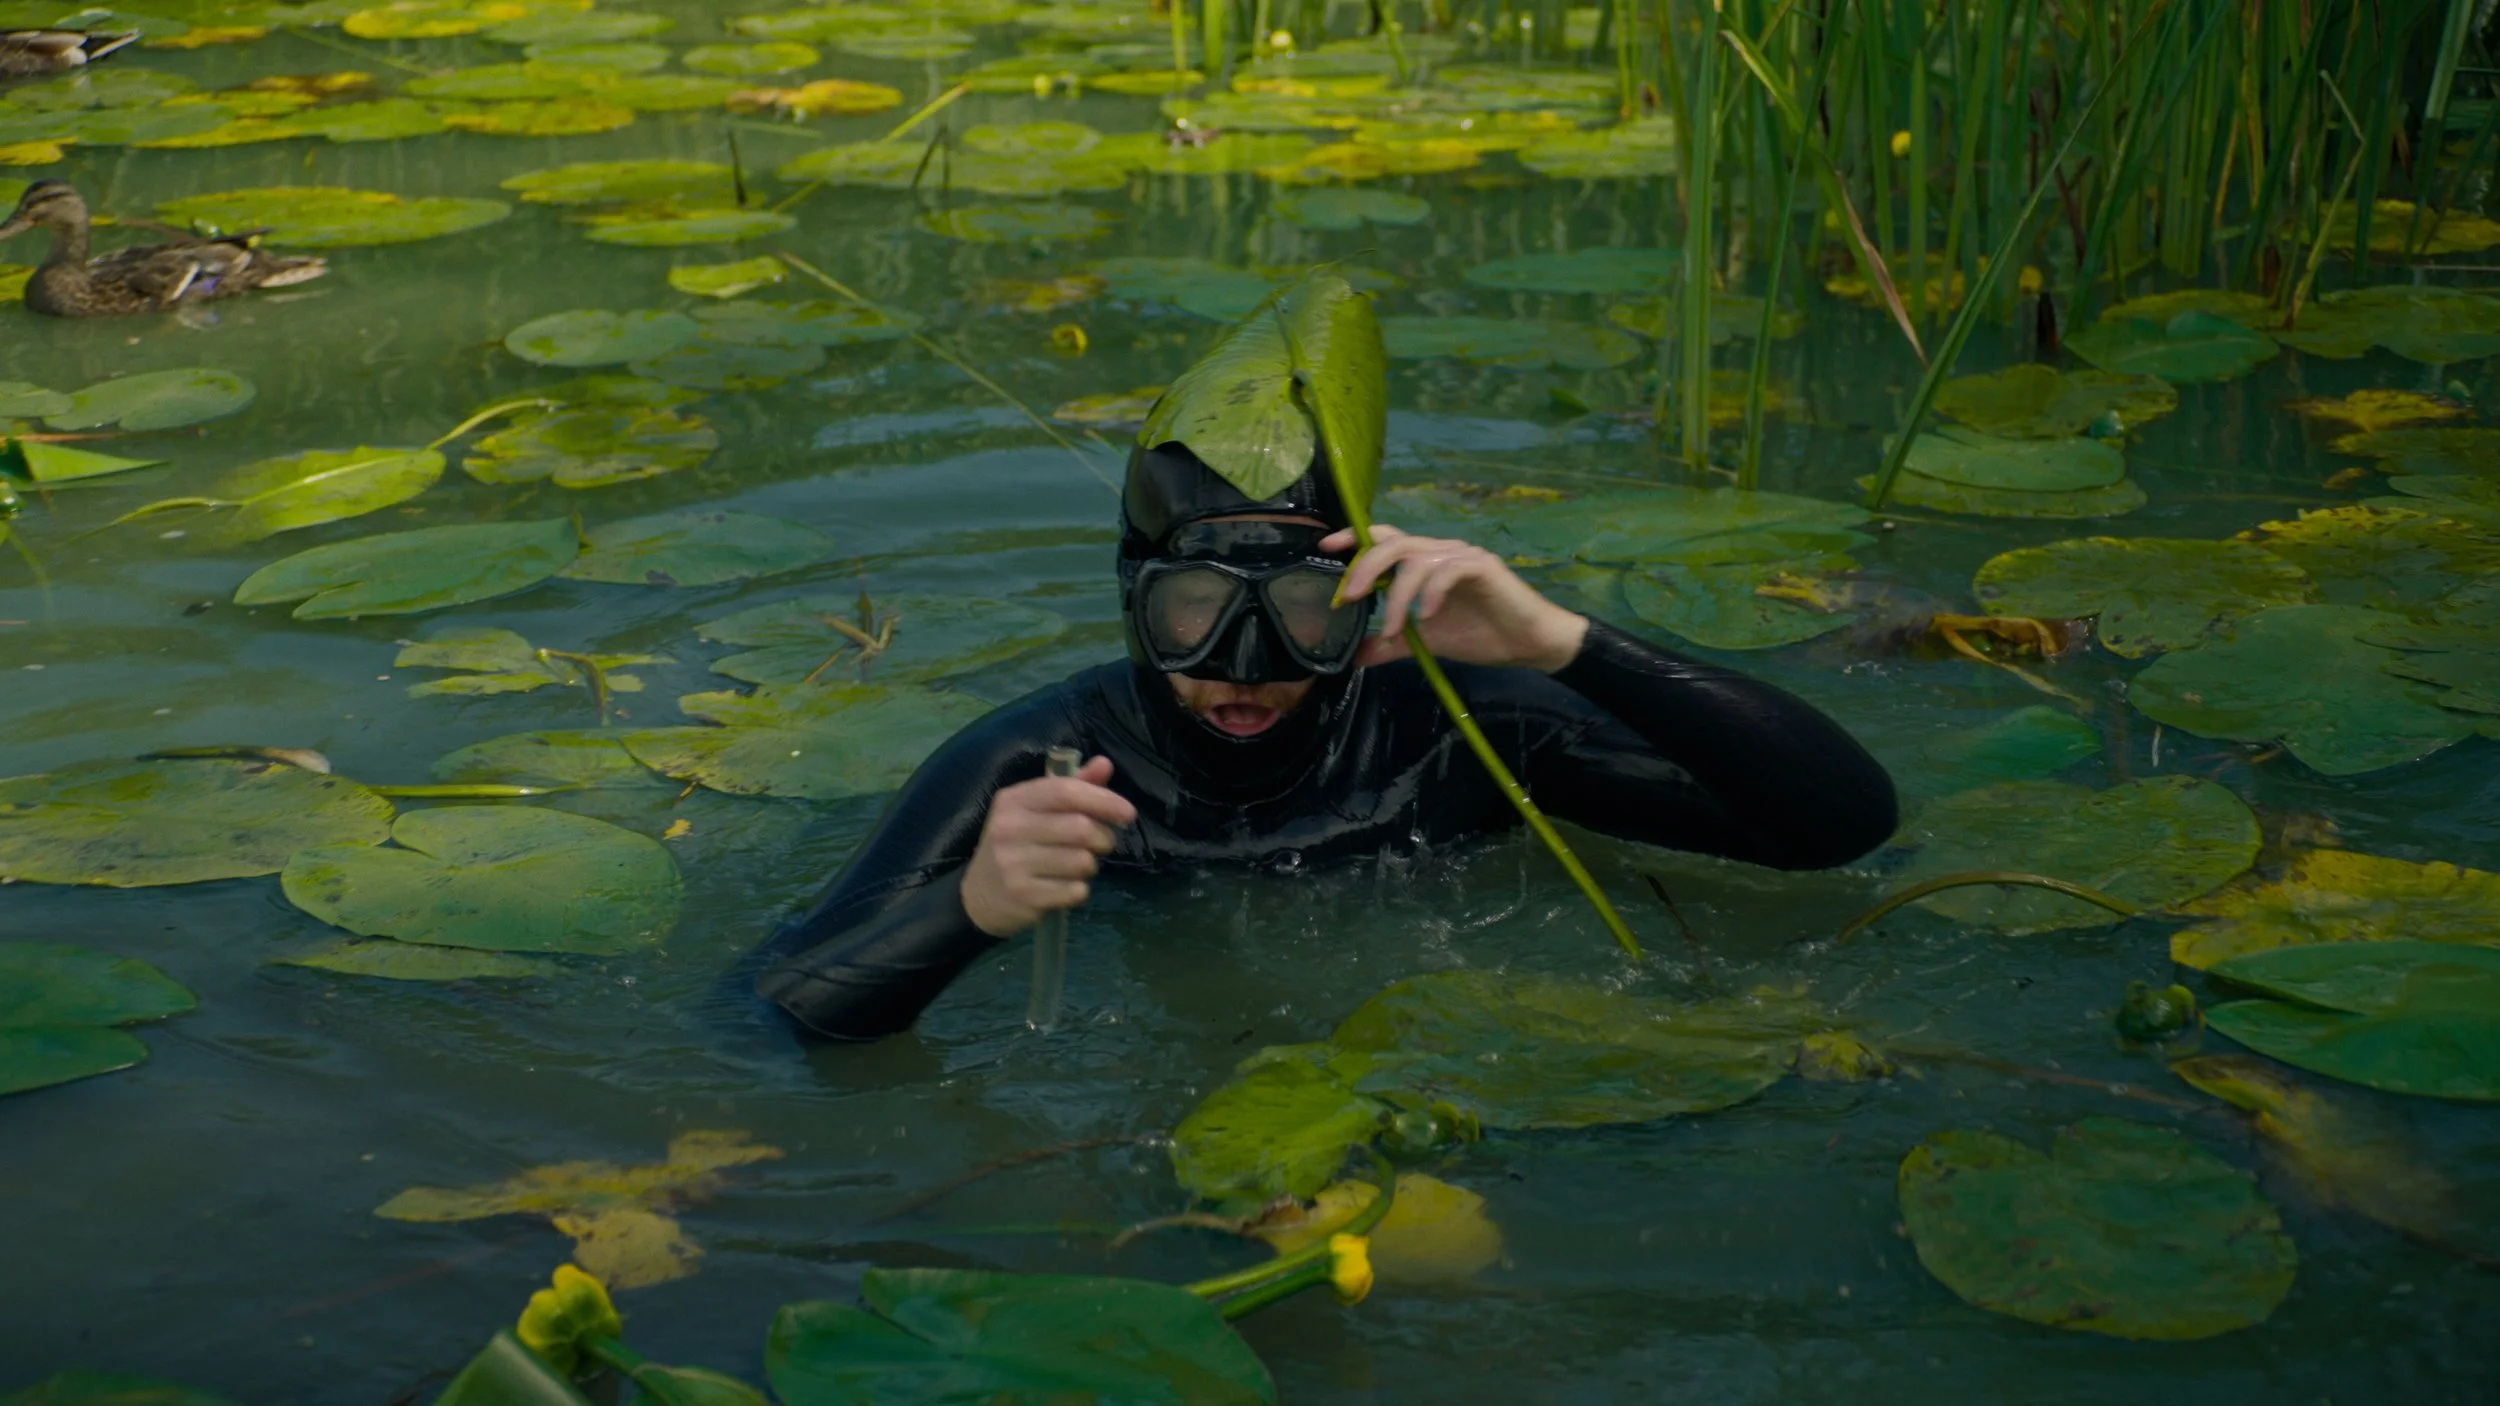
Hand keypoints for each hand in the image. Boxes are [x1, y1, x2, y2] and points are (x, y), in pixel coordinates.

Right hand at [960, 755, 1136, 937]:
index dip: (1103, 799)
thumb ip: (1072, 787)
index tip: (1128, 813)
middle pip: (1081, 828)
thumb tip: (1105, 764)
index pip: (1065, 792)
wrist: (979, 896)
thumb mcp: (1035, 811)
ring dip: (1090, 866)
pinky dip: (1079, 890)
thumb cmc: (1016, 845)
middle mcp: (1009, 828)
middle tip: (1100, 845)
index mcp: (1013, 800)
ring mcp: (1013, 864)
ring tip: (1075, 866)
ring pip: (1082, 862)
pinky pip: (1075, 891)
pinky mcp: (1023, 895)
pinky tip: (1062, 887)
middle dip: (1103, 838)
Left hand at [1323, 524, 1588, 671]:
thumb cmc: (1482, 635)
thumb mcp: (1427, 642)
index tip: (1326, 548)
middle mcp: (1441, 551)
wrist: (1529, 644)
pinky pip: (1448, 571)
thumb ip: (1393, 644)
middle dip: (1365, 566)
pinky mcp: (1483, 567)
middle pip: (1393, 543)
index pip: (1385, 539)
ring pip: (1417, 559)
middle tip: (1350, 596)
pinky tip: (1429, 617)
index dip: (1355, 538)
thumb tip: (1356, 656)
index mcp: (1426, 562)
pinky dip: (1432, 593)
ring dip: (1398, 593)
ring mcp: (1462, 556)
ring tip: (1394, 626)